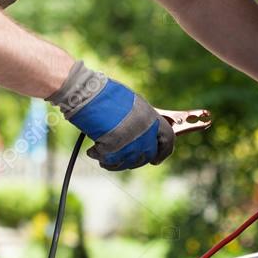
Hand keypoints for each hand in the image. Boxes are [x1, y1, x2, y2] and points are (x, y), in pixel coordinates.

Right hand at [46, 60, 174, 170]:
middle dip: (136, 158)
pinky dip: (102, 159)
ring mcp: (130, 143)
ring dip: (117, 160)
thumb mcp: (133, 104)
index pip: (168, 139)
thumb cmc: (107, 95)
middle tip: (124, 155)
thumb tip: (144, 135)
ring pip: (128, 161)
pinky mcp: (114, 151)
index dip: (164, 152)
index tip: (157, 159)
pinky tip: (94, 151)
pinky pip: (111, 162)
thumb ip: (141, 120)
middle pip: (147, 154)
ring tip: (104, 152)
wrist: (88, 95)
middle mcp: (144, 132)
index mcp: (151, 117)